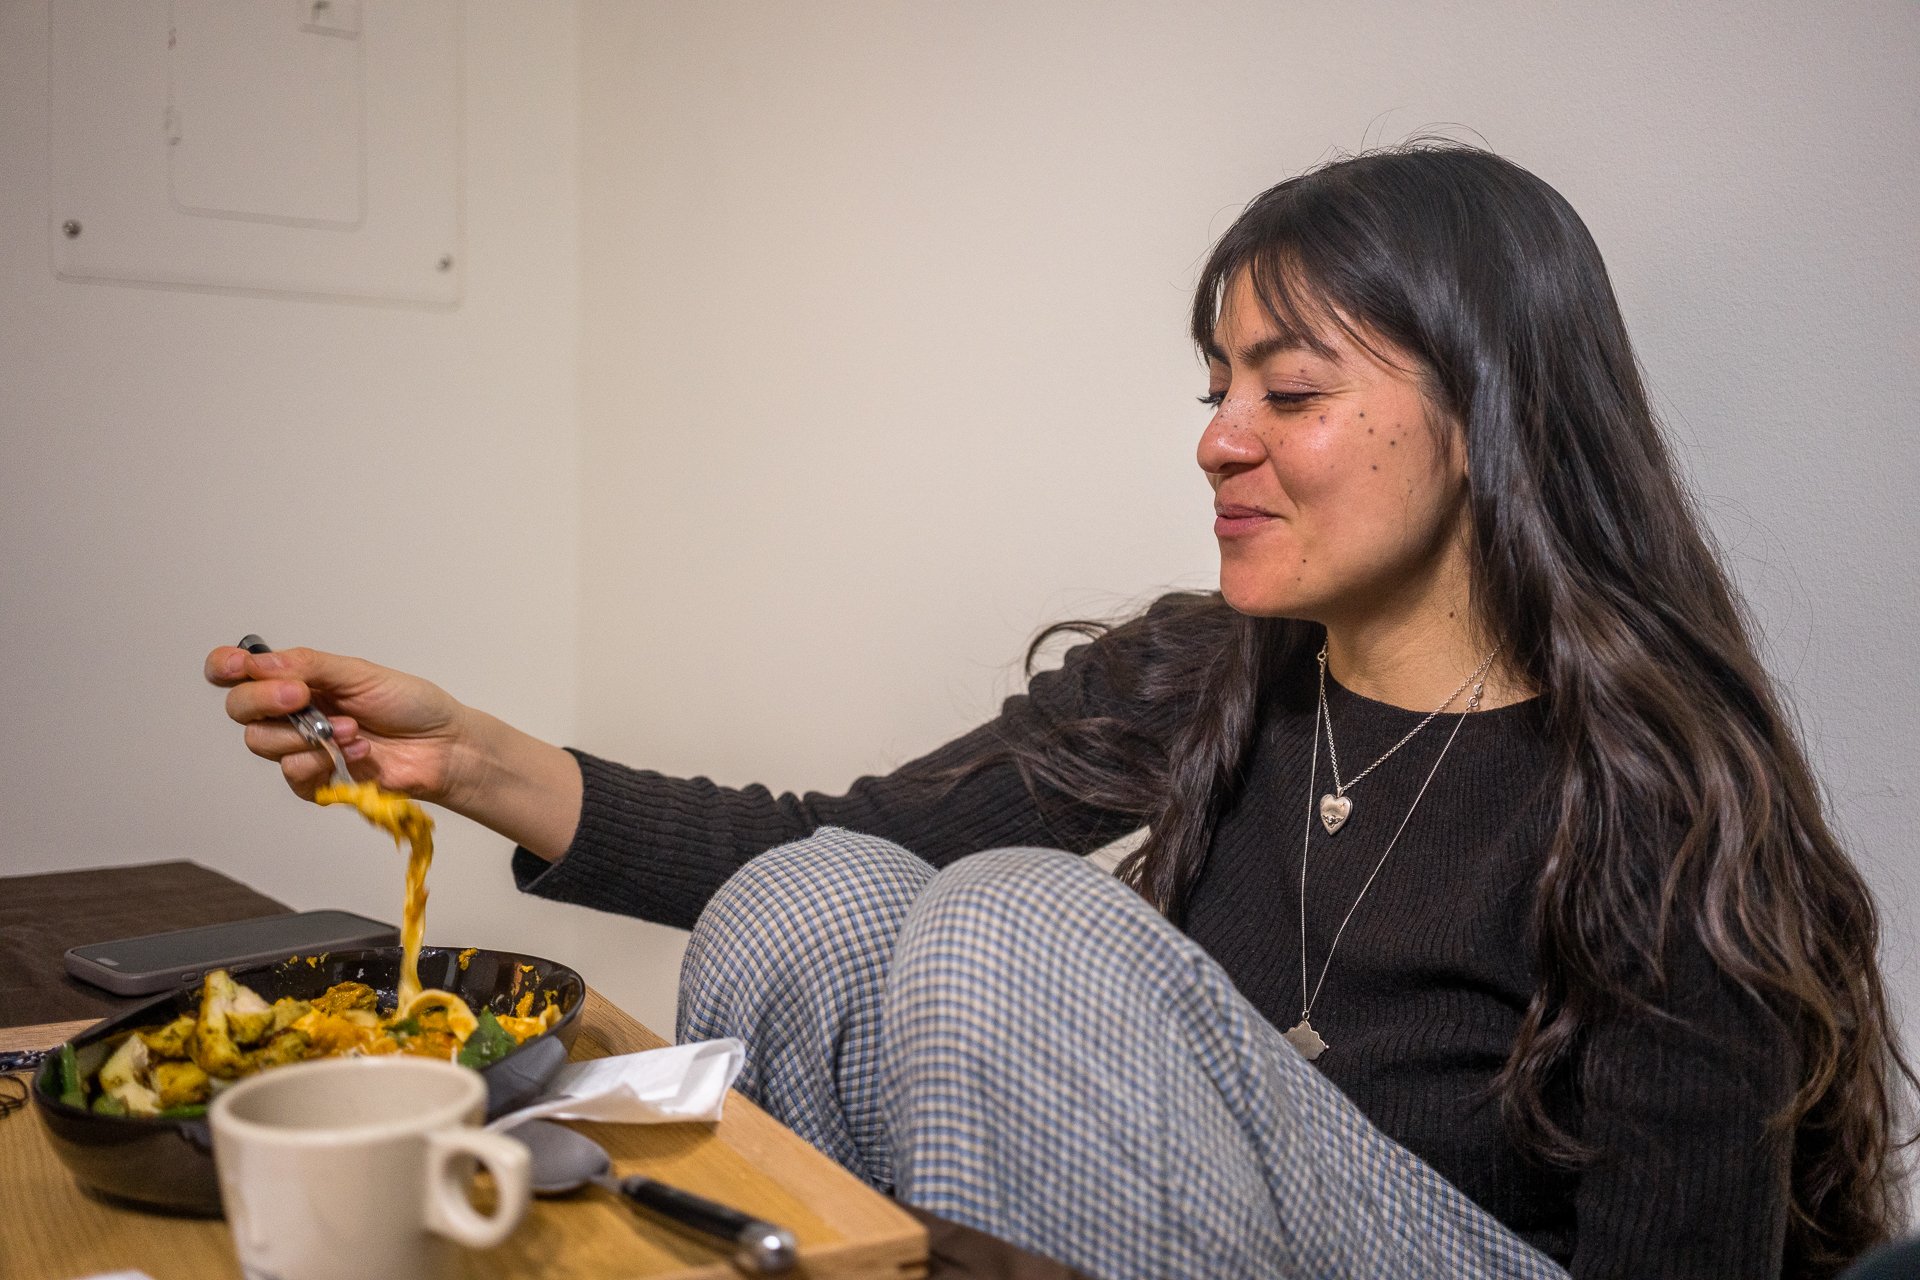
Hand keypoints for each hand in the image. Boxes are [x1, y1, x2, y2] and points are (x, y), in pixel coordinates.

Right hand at [204, 645, 468, 803]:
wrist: (444, 746)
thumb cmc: (411, 705)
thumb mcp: (361, 673)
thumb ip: (309, 666)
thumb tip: (261, 663)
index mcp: (300, 678)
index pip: (241, 672)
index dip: (226, 667)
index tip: (237, 666)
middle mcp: (294, 711)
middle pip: (240, 708)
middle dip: (264, 700)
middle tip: (301, 696)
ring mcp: (303, 745)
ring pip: (260, 743)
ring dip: (303, 735)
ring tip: (349, 728)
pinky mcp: (317, 778)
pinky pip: (292, 775)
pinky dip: (320, 763)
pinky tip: (355, 752)